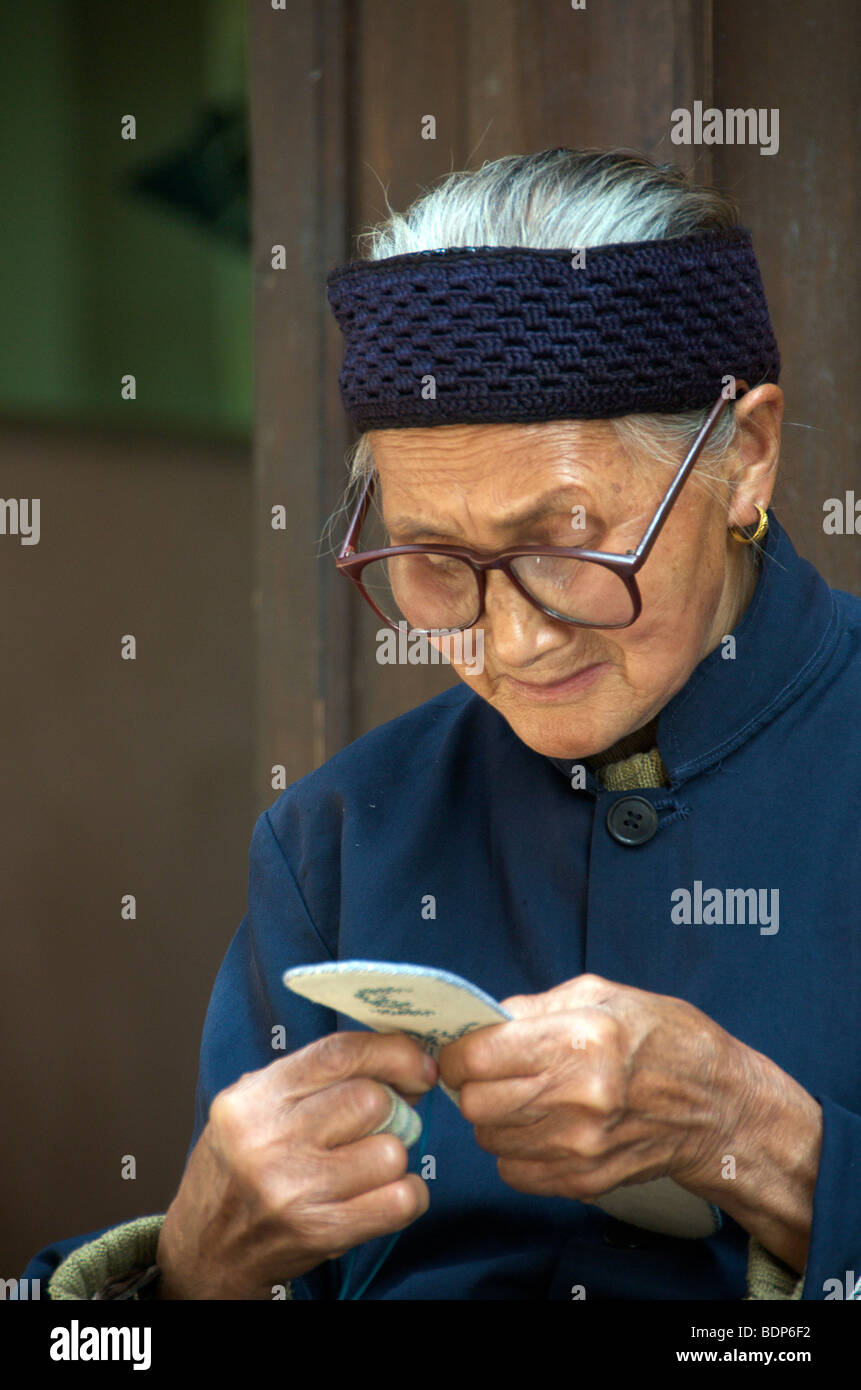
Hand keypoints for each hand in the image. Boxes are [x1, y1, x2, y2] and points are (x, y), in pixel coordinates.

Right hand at [156, 1032, 438, 1298]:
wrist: (205, 1249)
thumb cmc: (239, 1169)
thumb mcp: (255, 1107)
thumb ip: (315, 1079)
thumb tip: (403, 1063)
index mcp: (254, 1099)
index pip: (338, 1053)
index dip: (391, 1051)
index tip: (417, 1063)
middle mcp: (270, 1141)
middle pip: (371, 1100)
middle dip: (392, 1108)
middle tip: (386, 1120)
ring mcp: (294, 1190)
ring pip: (390, 1152)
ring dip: (394, 1156)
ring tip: (370, 1162)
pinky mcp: (320, 1232)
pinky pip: (399, 1201)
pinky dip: (407, 1194)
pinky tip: (386, 1193)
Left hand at [438, 973, 738, 1203]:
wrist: (720, 1108)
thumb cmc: (667, 1041)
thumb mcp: (604, 996)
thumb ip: (537, 1006)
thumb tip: (486, 1020)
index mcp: (579, 1039)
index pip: (477, 1058)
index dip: (459, 1052)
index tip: (465, 1049)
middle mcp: (577, 1097)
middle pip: (476, 1103)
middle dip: (474, 1085)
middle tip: (494, 1073)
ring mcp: (580, 1146)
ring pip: (489, 1139)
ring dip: (496, 1118)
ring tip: (527, 1098)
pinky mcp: (584, 1180)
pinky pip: (514, 1172)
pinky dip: (516, 1151)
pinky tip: (543, 1127)